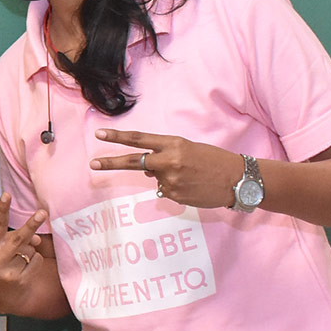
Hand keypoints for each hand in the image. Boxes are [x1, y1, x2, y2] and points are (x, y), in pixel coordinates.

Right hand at [0, 192, 48, 290]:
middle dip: (31, 224)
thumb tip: (37, 239)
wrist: (2, 297)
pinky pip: (36, 261)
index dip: (2, 209)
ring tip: (20, 260)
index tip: (6, 195)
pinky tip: (25, 269)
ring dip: (31, 251)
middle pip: (18, 238)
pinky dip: (35, 261)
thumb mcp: (0, 252)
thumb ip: (14, 240)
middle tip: (42, 212)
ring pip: (30, 249)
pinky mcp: (18, 279)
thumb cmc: (0, 267)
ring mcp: (6, 270)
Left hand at [93, 128, 244, 207]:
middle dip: (111, 163)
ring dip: (167, 177)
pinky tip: (192, 186)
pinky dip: (175, 188)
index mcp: (173, 144)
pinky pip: (165, 191)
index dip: (118, 137)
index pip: (139, 139)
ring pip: (155, 178)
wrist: (238, 180)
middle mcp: (169, 161)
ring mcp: (170, 180)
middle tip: (93, 164)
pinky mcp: (174, 195)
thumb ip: (164, 155)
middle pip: (133, 161)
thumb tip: (144, 169)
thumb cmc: (213, 160)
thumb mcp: (188, 150)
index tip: (99, 135)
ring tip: (190, 177)